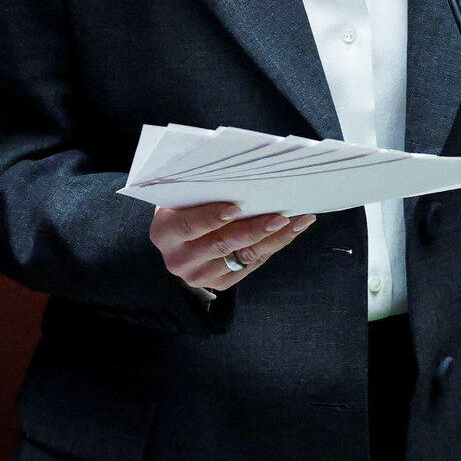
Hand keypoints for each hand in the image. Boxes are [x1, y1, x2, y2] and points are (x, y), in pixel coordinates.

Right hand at [151, 202, 316, 291]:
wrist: (180, 241)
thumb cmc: (185, 209)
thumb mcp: (182, 199)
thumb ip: (200, 192)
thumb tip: (239, 177)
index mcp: (165, 234)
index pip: (188, 226)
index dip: (211, 218)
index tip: (236, 207)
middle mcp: (179, 259)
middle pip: (220, 245)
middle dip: (253, 230)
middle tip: (280, 216)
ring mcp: (200, 275)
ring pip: (242, 257)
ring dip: (273, 239)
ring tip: (296, 221)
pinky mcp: (220, 283)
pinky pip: (251, 264)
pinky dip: (273, 246)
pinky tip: (291, 231)